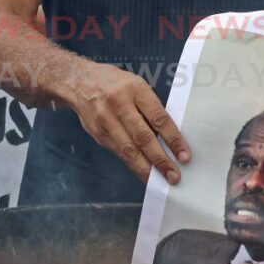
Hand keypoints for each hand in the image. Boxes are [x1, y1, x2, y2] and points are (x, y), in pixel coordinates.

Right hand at [64, 61, 190, 184]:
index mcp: (136, 89)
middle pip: (143, 137)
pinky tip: (143, 173)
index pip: (159, 118)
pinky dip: (132, 164)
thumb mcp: (136, 85)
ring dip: (146, 168)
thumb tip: (168, 136)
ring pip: (128, 150)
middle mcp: (120, 105)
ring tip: (160, 181)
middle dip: (160, 160)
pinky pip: (118, 152)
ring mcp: (106, 121)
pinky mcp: (98, 133)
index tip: (184, 156)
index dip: (173, 139)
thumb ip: (150, 107)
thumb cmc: (115, 83)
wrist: (78, 81)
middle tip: (174, 176)